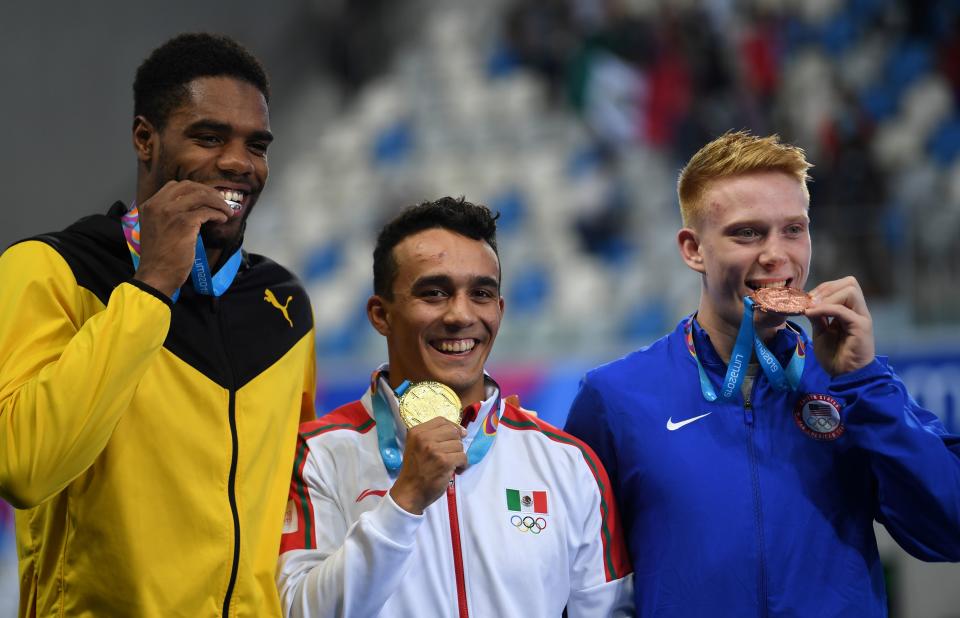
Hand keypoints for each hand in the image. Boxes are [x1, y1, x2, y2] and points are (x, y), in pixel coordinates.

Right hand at [133, 181, 235, 297]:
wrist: (156, 275)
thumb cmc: (158, 257)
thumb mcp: (156, 228)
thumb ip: (168, 215)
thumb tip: (193, 208)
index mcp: (150, 205)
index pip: (175, 186)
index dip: (195, 189)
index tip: (207, 197)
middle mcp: (159, 204)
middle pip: (190, 187)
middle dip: (209, 192)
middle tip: (221, 202)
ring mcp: (171, 212)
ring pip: (201, 196)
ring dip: (218, 203)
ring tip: (227, 212)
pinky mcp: (184, 223)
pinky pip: (207, 212)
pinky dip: (218, 214)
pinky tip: (222, 220)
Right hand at [389, 418, 466, 514]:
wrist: (409, 492)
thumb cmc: (414, 470)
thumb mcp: (416, 446)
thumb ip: (432, 436)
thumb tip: (460, 430)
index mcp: (416, 432)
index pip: (441, 420)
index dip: (453, 427)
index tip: (457, 435)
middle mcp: (424, 438)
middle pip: (453, 431)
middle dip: (456, 443)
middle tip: (451, 453)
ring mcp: (434, 450)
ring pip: (459, 445)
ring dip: (458, 455)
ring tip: (451, 464)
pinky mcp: (444, 462)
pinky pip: (463, 457)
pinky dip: (462, 465)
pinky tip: (455, 470)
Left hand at [805, 276, 875, 376]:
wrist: (845, 377)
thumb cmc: (835, 357)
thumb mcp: (821, 332)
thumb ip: (818, 316)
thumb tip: (807, 303)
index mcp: (851, 310)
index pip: (843, 285)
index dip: (825, 288)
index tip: (808, 299)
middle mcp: (859, 311)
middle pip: (850, 282)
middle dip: (826, 288)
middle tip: (810, 301)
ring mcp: (862, 318)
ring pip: (850, 290)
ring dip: (827, 297)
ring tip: (812, 307)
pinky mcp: (861, 327)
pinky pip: (843, 310)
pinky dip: (825, 309)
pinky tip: (811, 314)